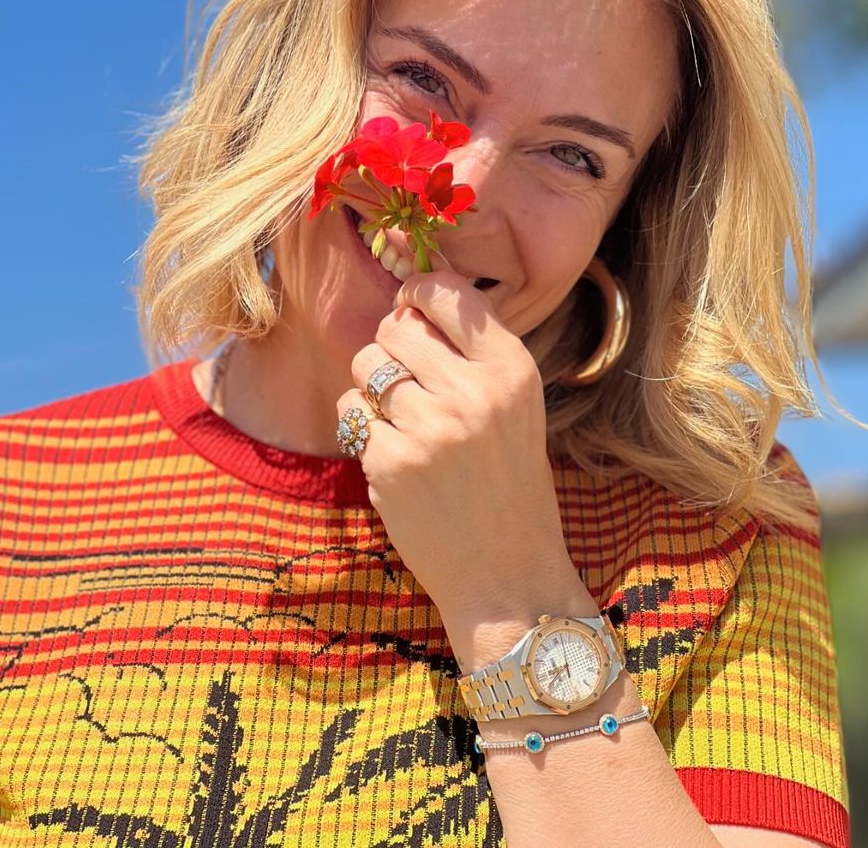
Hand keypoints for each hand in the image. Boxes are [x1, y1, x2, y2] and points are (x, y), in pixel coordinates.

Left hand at [339, 272, 578, 629]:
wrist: (506, 573)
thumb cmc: (509, 481)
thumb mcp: (517, 404)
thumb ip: (472, 349)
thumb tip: (410, 294)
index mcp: (512, 369)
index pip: (447, 294)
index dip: (418, 294)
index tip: (412, 308)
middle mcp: (474, 392)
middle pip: (397, 326)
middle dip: (392, 346)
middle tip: (410, 381)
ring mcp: (430, 428)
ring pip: (366, 366)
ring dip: (373, 388)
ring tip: (404, 422)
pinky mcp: (391, 462)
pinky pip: (350, 412)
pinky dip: (362, 429)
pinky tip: (393, 454)